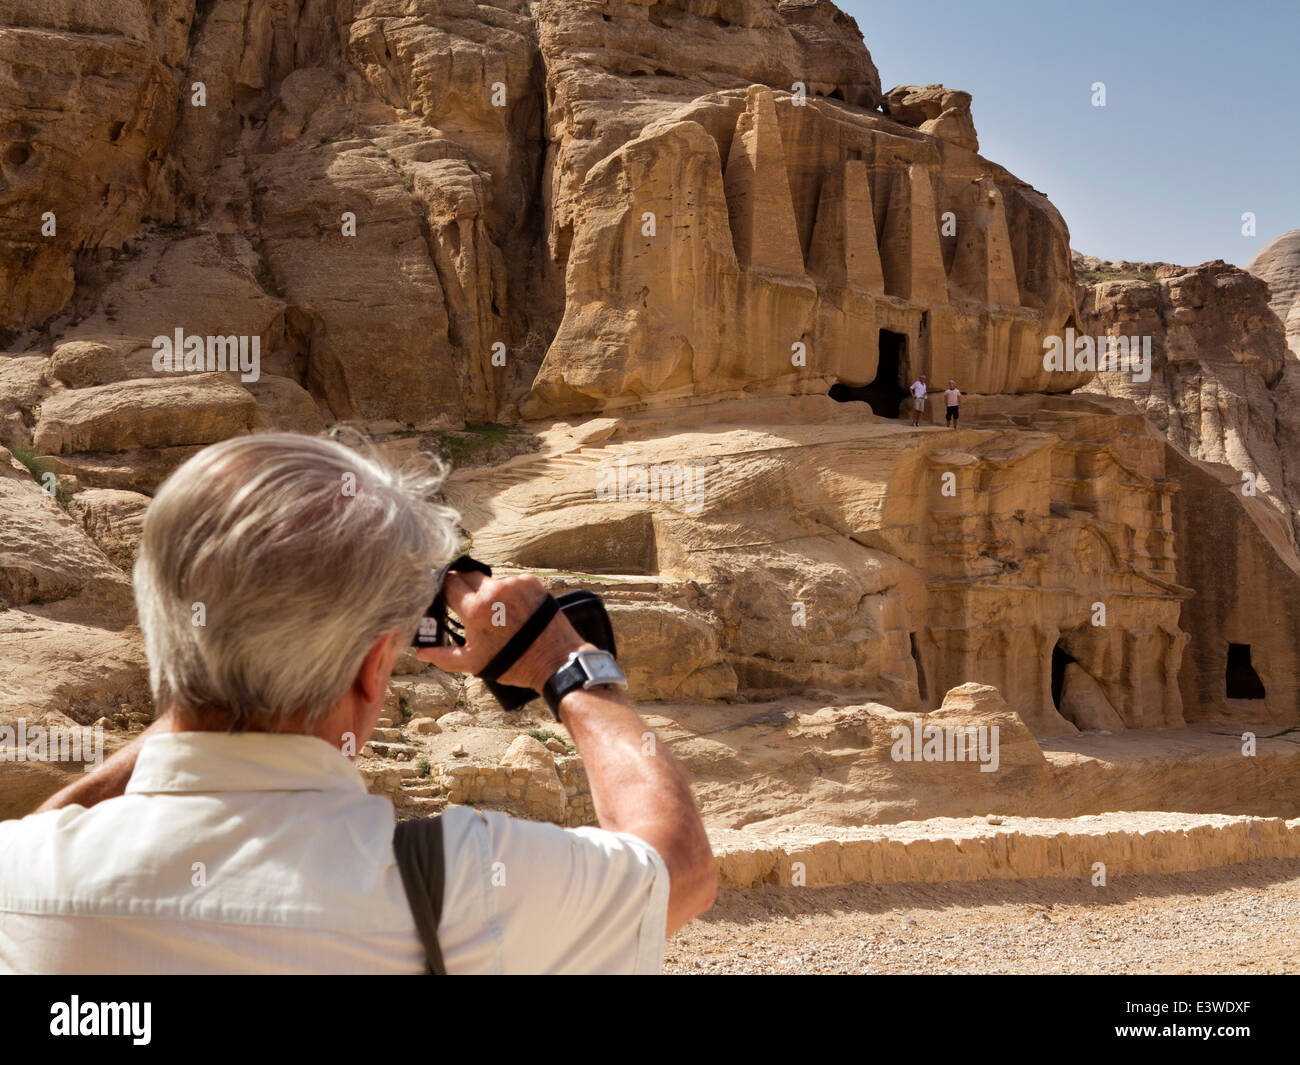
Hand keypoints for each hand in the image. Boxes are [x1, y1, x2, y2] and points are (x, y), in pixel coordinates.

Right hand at [415, 570, 591, 691]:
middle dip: (462, 586)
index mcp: (476, 609)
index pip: (448, 584)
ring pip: (490, 580)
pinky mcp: (531, 582)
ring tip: (494, 612)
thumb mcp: (474, 663)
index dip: (443, 589)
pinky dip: (507, 591)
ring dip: (486, 590)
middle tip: (465, 602)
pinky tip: (512, 609)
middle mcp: (494, 591)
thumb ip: (444, 656)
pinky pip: (510, 581)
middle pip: (467, 575)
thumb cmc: (514, 663)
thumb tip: (421, 652)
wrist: (555, 659)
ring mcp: (514, 584)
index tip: (443, 596)